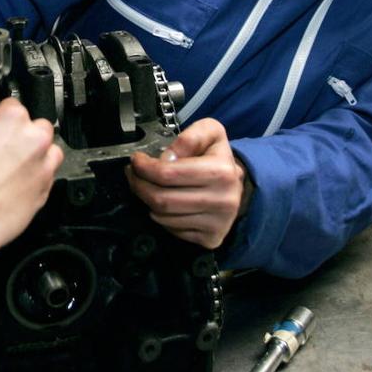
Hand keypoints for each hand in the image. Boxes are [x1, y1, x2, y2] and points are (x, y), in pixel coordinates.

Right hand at [0, 98, 62, 275]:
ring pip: (51, 151)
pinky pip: (48, 177)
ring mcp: (43, 165)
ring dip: (38, 156)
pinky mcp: (46, 190)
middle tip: (6, 151)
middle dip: (25, 137)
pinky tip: (17, 186)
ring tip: (16, 169)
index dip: (3, 119)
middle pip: (38, 127)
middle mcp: (33, 138)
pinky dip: (38, 178)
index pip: (14, 106)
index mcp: (11, 118)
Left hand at [126, 118, 245, 248]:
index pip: (167, 174)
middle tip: (133, 175)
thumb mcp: (211, 132)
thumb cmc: (217, 158)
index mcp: (220, 172)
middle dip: (138, 185)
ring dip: (147, 201)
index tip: (136, 161)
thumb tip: (167, 158)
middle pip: (161, 199)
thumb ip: (190, 137)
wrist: (238, 187)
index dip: (144, 167)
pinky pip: (172, 230)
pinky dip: (161, 217)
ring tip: (146, 187)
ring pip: (163, 217)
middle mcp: (222, 200)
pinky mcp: (211, 239)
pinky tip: (164, 204)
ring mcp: (217, 223)